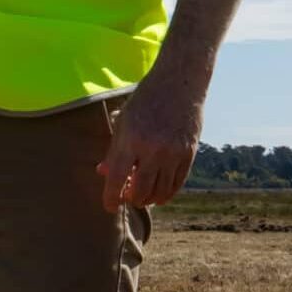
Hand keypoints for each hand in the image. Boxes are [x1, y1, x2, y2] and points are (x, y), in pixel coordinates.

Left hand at [97, 69, 203, 211]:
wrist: (179, 84)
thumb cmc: (145, 101)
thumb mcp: (123, 121)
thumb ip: (114, 149)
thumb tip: (102, 173)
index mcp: (131, 139)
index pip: (117, 177)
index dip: (111, 197)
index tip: (109, 207)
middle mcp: (153, 149)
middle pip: (140, 190)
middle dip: (131, 199)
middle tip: (126, 198)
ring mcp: (174, 152)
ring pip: (161, 191)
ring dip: (149, 199)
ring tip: (141, 197)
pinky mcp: (189, 153)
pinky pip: (177, 183)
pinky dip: (167, 194)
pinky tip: (159, 196)